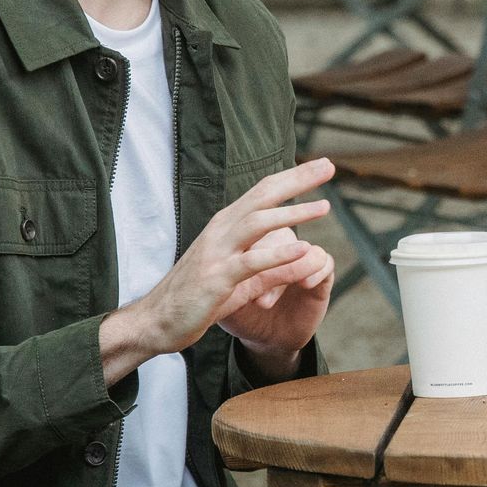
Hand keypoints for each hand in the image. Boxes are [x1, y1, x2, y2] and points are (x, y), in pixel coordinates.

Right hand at [134, 158, 335, 360]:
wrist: (157, 321)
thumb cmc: (199, 295)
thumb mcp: (243, 275)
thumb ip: (273, 261)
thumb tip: (307, 253)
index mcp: (226, 226)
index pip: (263, 192)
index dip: (293, 177)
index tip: (323, 164)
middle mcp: (221, 232)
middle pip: (262, 197)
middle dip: (297, 180)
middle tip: (329, 165)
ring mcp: (217, 253)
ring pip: (257, 223)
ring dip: (292, 213)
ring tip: (325, 206)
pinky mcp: (217, 279)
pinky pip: (251, 263)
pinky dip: (278, 254)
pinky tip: (303, 248)